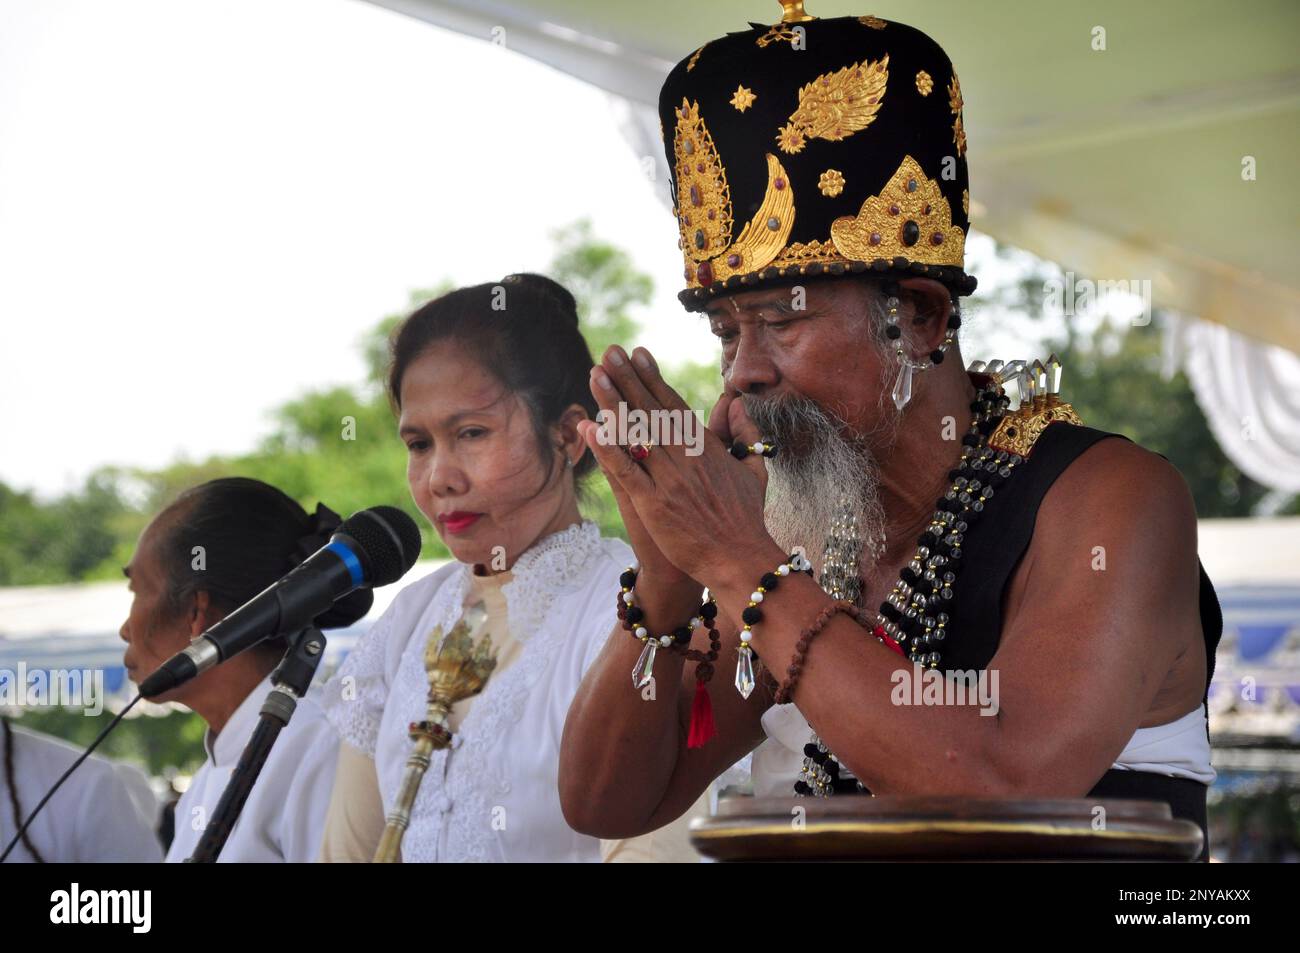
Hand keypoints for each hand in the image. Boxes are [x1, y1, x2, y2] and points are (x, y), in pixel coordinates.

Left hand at [577, 345, 780, 586]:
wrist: (741, 560)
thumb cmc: (748, 520)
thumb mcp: (754, 470)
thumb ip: (745, 434)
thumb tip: (736, 403)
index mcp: (707, 448)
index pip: (673, 405)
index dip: (653, 378)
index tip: (638, 354)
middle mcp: (687, 457)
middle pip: (651, 410)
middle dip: (629, 378)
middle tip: (610, 352)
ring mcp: (669, 480)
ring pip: (636, 433)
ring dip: (613, 402)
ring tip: (595, 374)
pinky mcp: (654, 504)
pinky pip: (626, 470)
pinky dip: (608, 448)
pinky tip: (591, 427)